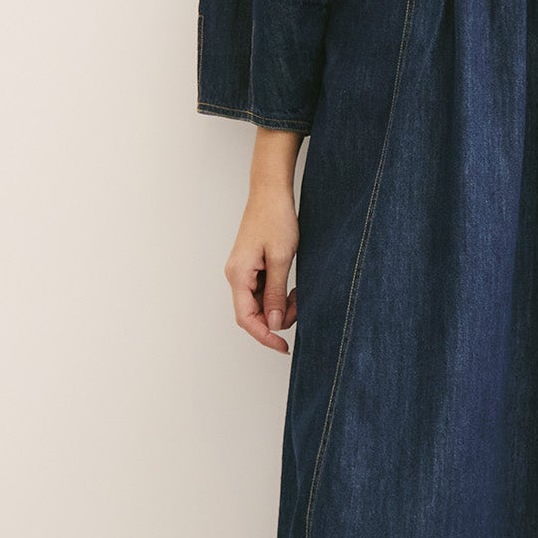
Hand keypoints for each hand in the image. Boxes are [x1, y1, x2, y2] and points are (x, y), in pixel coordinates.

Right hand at [225, 127, 301, 351]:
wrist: (271, 191)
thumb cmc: (275, 218)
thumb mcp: (280, 258)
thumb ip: (276, 293)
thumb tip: (274, 323)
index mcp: (238, 275)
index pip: (246, 318)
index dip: (264, 336)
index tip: (283, 346)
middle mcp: (236, 275)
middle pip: (252, 313)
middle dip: (276, 320)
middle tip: (300, 313)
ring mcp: (243, 271)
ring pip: (260, 303)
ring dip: (280, 307)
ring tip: (300, 298)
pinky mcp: (252, 266)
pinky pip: (263, 290)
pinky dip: (279, 295)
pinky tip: (293, 289)